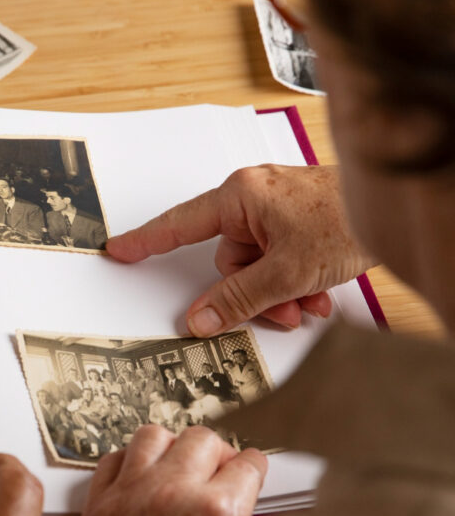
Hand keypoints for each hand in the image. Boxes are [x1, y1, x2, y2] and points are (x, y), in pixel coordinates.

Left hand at [74, 424, 266, 515]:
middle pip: (204, 438)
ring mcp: (132, 495)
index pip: (248, 462)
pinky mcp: (99, 505)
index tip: (248, 472)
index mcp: (217, 515)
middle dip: (215, 453)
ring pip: (156, 435)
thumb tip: (251, 501)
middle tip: (214, 472)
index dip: (252, 468)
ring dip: (170, 448)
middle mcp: (174, 495)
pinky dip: (129, 462)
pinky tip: (139, 479)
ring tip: (175, 468)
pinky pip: (114, 457)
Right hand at [106, 165, 373, 334]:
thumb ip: (239, 298)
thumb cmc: (346, 220)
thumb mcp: (287, 271)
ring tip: (311, 302)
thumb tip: (199, 319)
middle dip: (255, 294)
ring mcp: (278, 209)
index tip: (119, 249)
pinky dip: (296, 280)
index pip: (180, 224)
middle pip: (230, 261)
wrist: (396, 204)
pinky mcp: (298, 220)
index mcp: (241, 196)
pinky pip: (280, 259)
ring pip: (259, 267)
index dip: (147, 241)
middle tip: (283, 312)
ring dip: (281, 293)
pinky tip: (320, 292)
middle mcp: (255, 197)